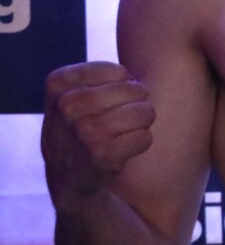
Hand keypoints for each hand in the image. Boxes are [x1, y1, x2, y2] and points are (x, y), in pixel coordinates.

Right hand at [41, 62, 153, 209]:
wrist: (66, 173)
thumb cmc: (78, 123)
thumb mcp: (71, 92)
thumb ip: (98, 76)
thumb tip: (135, 82)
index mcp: (59, 83)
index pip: (119, 71)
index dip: (125, 83)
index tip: (109, 98)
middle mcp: (68, 105)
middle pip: (136, 91)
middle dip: (139, 102)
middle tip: (124, 115)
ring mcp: (84, 130)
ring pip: (144, 112)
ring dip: (142, 122)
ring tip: (125, 130)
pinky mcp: (102, 154)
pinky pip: (145, 137)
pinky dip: (141, 141)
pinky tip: (123, 147)